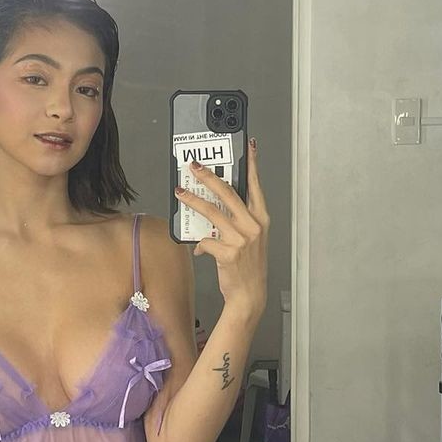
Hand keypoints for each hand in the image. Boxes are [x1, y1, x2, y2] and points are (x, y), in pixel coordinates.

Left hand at [175, 140, 269, 316]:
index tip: (248, 146)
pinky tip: (199, 248)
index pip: (255, 186)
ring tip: (180, 192)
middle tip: (194, 166)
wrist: (250, 294)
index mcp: (260, 219)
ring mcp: (241, 239)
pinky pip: (205, 240)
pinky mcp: (228, 252)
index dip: (251, 165)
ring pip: (211, 212)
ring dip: (192, 200)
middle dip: (208, 176)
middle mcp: (253, 226)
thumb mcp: (248, 240)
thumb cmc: (248, 267)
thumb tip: (211, 217)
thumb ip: (233, 224)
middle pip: (228, 193)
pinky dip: (199, 243)